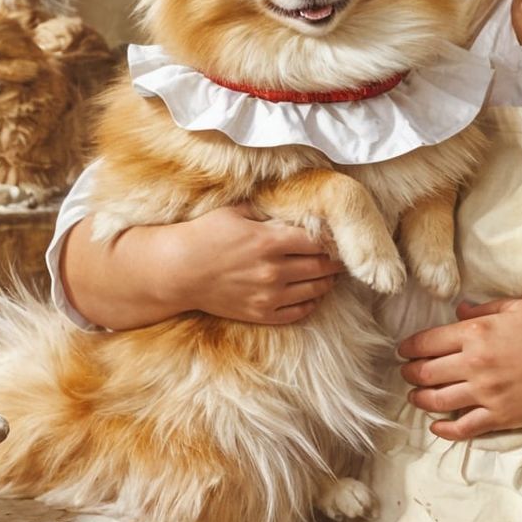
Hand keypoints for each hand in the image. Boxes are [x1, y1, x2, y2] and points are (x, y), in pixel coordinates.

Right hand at [161, 204, 344, 324]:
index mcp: (269, 241)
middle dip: (336, 261)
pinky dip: (311, 303)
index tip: (339, 236)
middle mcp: (273, 271)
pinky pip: (298, 312)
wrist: (177, 272)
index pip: (318, 241)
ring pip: (314, 290)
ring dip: (328, 282)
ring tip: (332, 274)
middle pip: (321, 266)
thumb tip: (295, 207)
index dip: (332, 239)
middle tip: (343, 256)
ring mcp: (268, 296)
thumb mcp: (236, 212)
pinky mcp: (260, 314)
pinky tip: (313, 294)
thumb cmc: (204, 235)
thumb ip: (268, 210)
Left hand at [396, 299, 521, 439]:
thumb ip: (485, 309)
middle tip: (406, 373)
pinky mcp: (499, 417)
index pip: (427, 342)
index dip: (409, 348)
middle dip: (410, 373)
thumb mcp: (518, 308)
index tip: (403, 351)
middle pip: (426, 372)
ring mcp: (485, 393)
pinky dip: (444, 430)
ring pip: (437, 401)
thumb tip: (460, 311)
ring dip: (420, 399)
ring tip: (415, 396)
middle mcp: (474, 364)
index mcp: (476, 333)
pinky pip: (462, 427)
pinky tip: (437, 427)